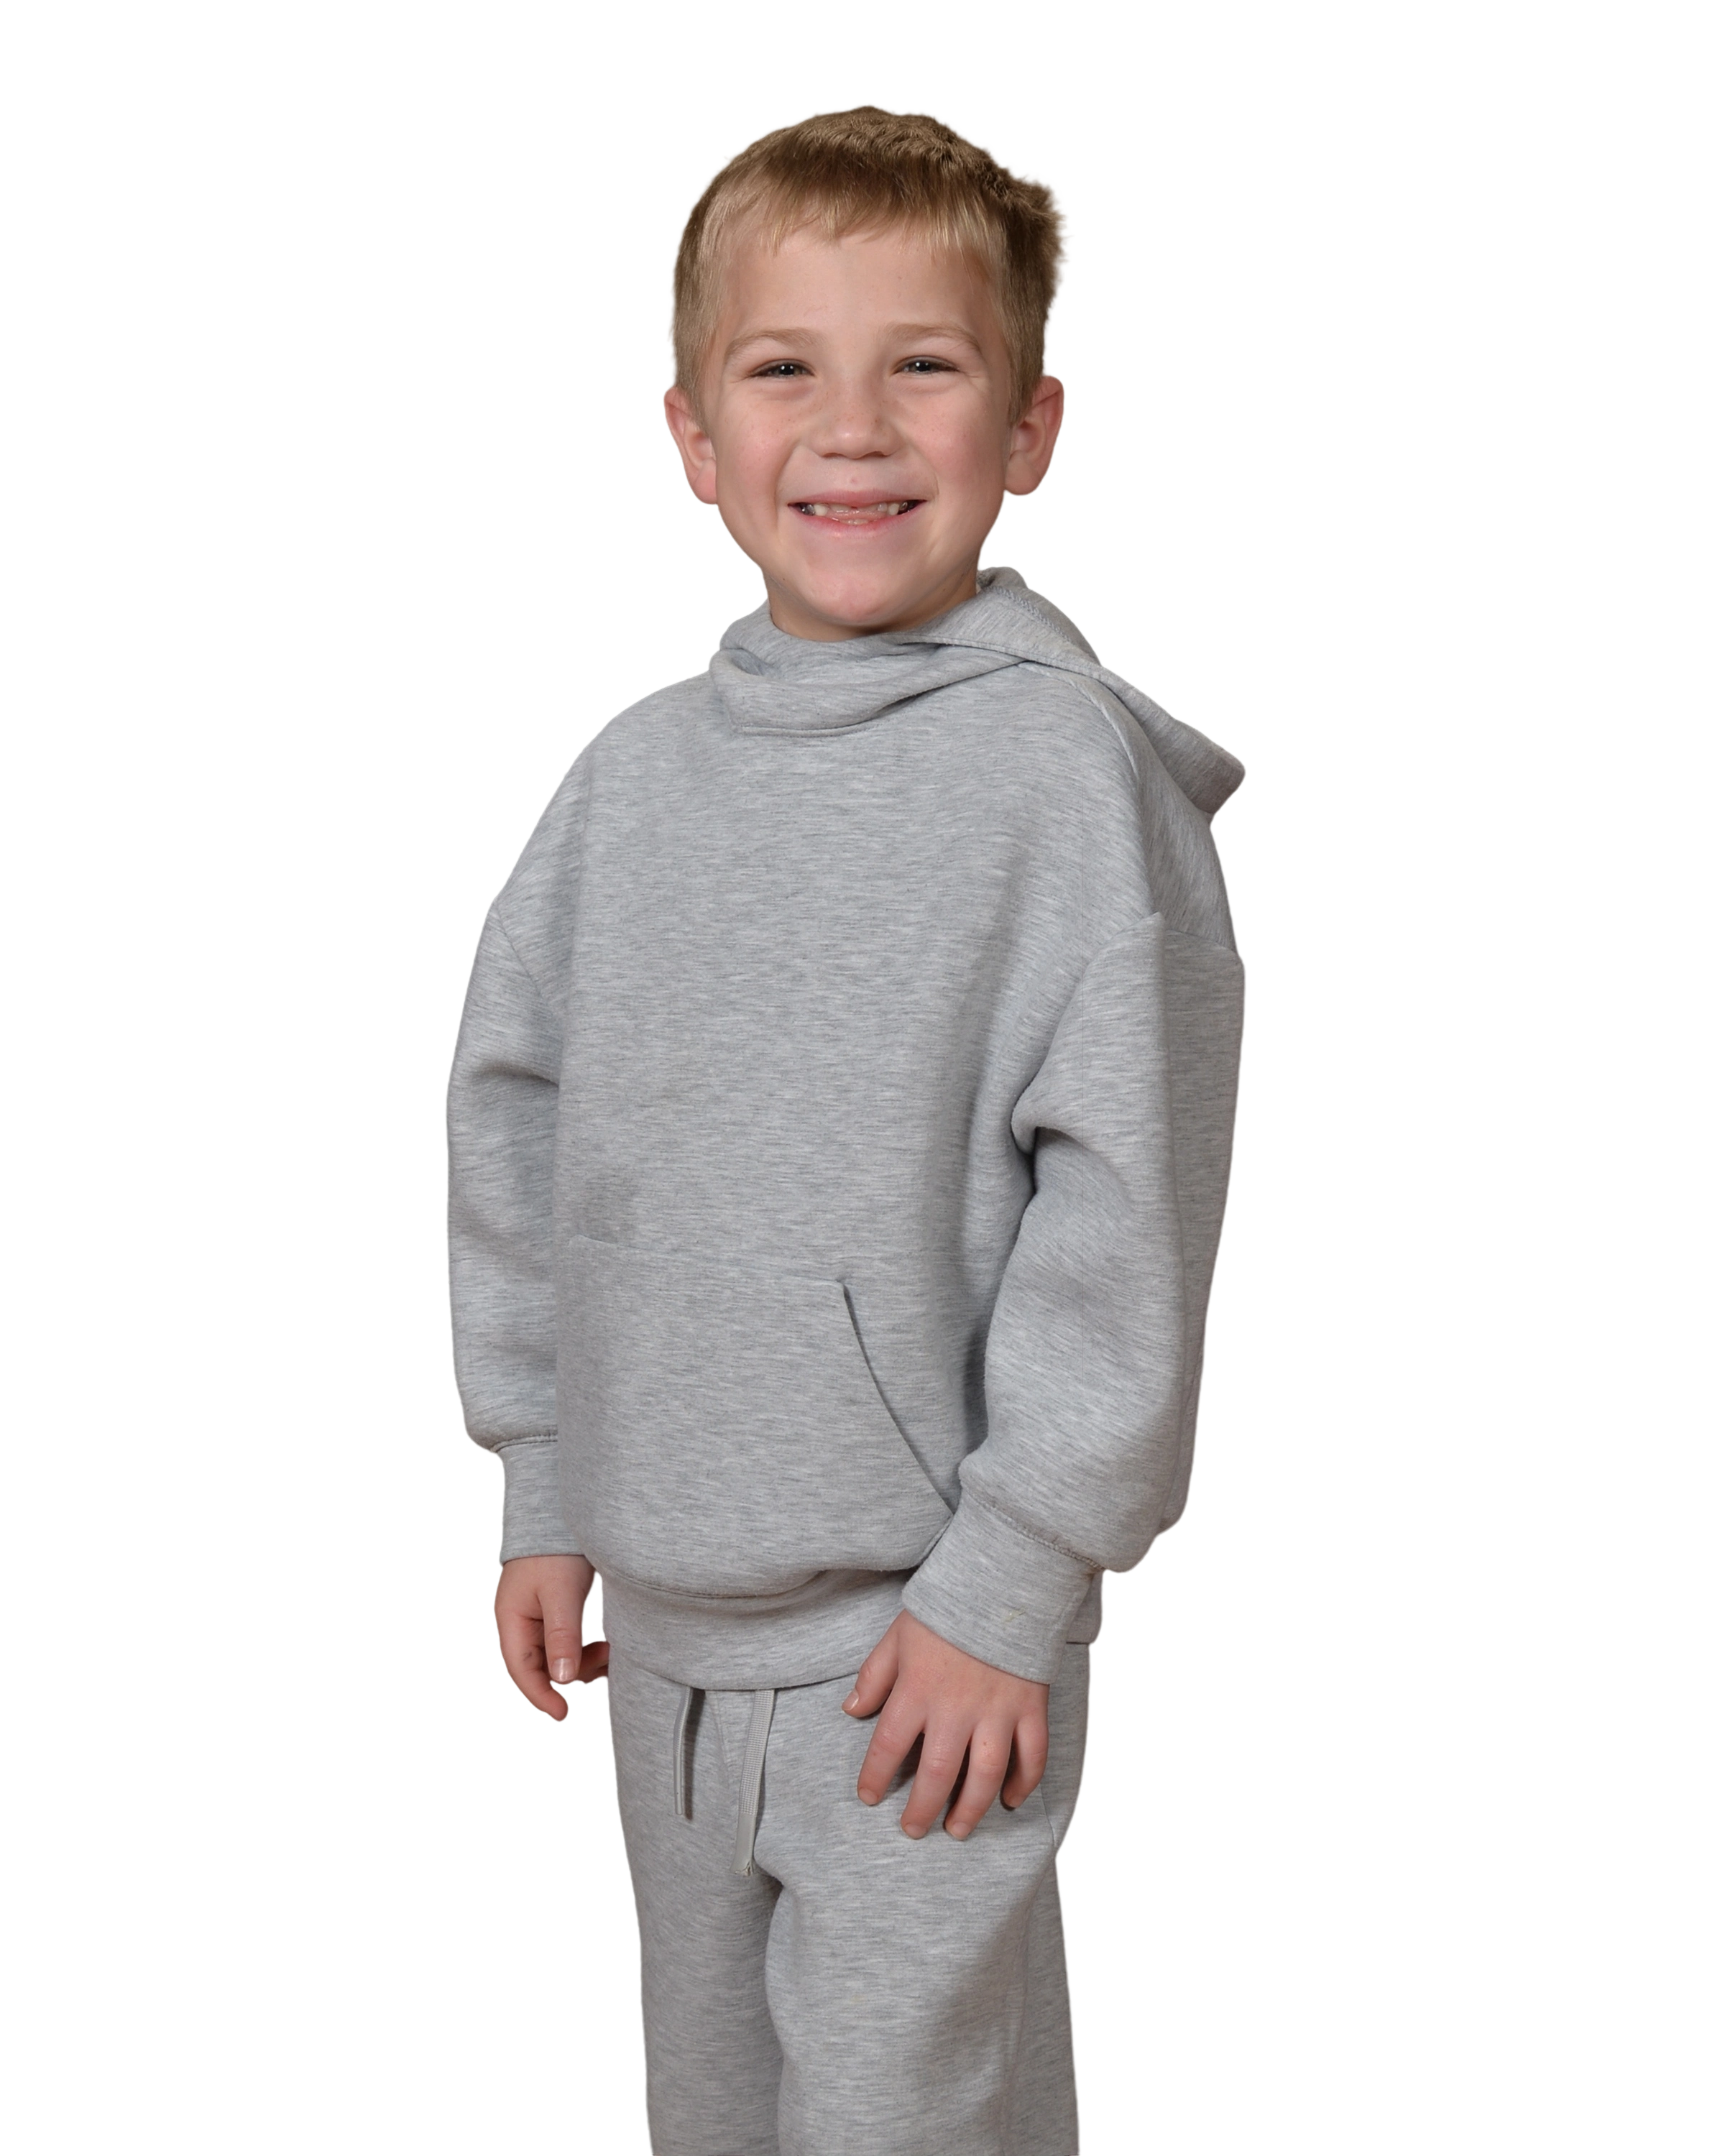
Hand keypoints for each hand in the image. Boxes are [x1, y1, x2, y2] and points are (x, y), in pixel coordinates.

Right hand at [494, 1553, 609, 1721]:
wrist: (561, 1515)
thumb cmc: (556, 1550)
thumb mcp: (561, 1593)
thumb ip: (562, 1635)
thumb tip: (563, 1678)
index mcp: (512, 1620)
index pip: (522, 1671)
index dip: (541, 1696)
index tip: (564, 1714)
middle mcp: (520, 1622)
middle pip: (541, 1667)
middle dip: (572, 1675)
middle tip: (607, 1667)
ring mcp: (537, 1617)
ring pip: (557, 1656)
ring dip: (583, 1661)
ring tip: (612, 1652)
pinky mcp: (555, 1611)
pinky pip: (567, 1641)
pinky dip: (586, 1647)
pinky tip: (607, 1644)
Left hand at [842, 1608, 1048, 1839]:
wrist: (1002, 1584)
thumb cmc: (946, 1612)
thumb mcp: (897, 1637)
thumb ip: (874, 1676)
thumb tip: (850, 1710)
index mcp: (917, 1690)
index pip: (887, 1746)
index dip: (875, 1777)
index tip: (869, 1797)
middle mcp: (955, 1708)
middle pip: (936, 1773)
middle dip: (922, 1809)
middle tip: (913, 1829)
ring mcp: (996, 1711)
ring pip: (984, 1775)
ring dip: (969, 1809)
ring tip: (957, 1830)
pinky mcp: (1029, 1707)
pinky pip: (1030, 1755)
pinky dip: (1023, 1783)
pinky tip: (1009, 1800)